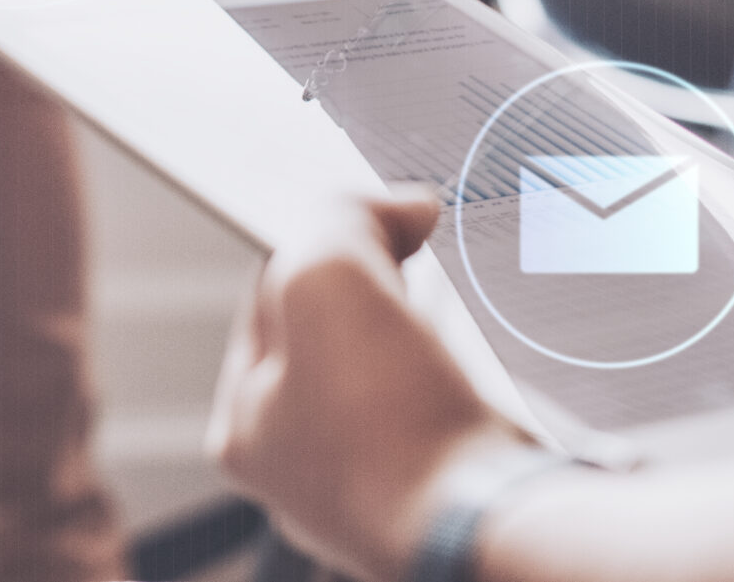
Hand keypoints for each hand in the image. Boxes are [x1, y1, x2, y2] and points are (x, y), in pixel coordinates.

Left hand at [208, 188, 526, 581]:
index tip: (374, 221)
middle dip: (378, 289)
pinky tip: (485, 371)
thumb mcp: (326, 272)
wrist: (490, 525)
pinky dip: (471, 382)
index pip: (268, 296)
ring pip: (396, 376)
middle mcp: (303, 473)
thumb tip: (398, 207)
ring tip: (450, 316)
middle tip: (414, 262)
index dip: (320, 241)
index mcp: (243, 430)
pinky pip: (450, 416)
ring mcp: (377, 493)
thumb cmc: (388, 419)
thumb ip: (336, 215)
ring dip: (427, 333)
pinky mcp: (449, 499)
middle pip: (333, 336)